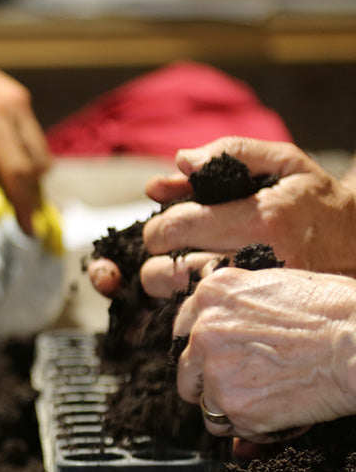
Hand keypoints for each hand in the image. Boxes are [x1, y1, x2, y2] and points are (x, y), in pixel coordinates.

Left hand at [0, 28, 50, 232]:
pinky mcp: (13, 96)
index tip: (26, 231)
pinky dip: (24, 158)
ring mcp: (17, 99)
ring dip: (30, 177)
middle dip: (31, 195)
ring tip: (12, 202)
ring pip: (38, 149)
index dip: (22, 203)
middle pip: (37, 162)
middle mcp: (13, 106)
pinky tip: (3, 173)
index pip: (16, 168)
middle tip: (18, 223)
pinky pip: (30, 136)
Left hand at [141, 138, 355, 296]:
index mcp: (261, 218)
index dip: (157, 229)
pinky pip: (203, 318)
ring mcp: (258, 295)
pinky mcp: (258, 317)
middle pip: (169, 272)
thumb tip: (181, 161)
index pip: (177, 227)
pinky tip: (197, 292)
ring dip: (168, 288)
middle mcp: (259, 259)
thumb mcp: (285, 163)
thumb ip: (230, 152)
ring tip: (180, 272)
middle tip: (166, 254)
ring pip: (180, 301)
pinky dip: (188, 308)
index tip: (162, 230)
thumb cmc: (316, 201)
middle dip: (155, 262)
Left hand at [172, 266, 355, 439]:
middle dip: (208, 379)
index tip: (217, 355)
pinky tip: (278, 414)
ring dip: (229, 405)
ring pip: (204, 402)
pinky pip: (230, 426)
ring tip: (267, 399)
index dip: (202, 346)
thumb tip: (227, 315)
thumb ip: (241, 301)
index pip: (184, 326)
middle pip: (187, 368)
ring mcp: (216, 371)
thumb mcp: (277, 283)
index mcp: (213, 294)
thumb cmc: (337, 310)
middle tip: (243, 383)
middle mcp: (204, 331)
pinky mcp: (235, 406)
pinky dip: (250, 426)